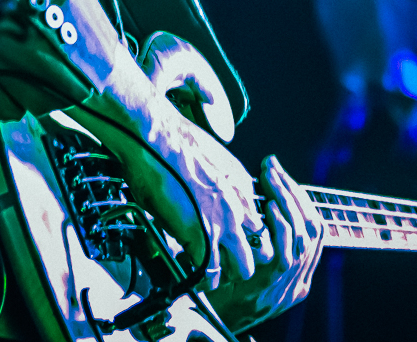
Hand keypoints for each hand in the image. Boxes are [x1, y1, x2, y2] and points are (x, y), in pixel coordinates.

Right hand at [76, 92, 264, 287]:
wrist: (155, 136)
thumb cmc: (172, 141)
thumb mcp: (210, 162)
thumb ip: (217, 186)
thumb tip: (207, 199)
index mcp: (242, 186)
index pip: (258, 224)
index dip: (244, 238)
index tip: (229, 241)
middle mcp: (239, 206)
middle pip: (261, 250)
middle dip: (243, 261)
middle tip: (223, 264)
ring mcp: (223, 222)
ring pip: (242, 267)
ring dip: (225, 274)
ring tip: (208, 274)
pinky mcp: (201, 235)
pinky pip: (210, 272)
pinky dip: (200, 280)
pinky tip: (190, 276)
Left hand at [206, 156, 324, 329]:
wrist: (205, 325)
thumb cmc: (221, 292)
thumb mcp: (250, 270)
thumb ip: (264, 245)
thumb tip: (262, 201)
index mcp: (298, 278)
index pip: (316, 230)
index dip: (302, 200)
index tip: (284, 177)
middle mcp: (299, 282)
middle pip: (312, 228)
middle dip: (293, 193)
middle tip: (274, 168)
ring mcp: (288, 287)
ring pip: (302, 236)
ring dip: (286, 201)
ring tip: (270, 178)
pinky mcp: (271, 288)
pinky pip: (285, 253)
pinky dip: (280, 225)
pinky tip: (268, 206)